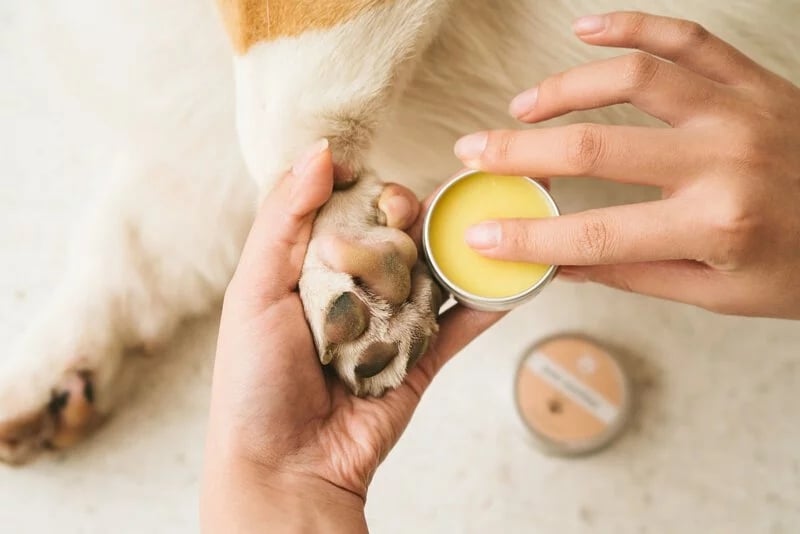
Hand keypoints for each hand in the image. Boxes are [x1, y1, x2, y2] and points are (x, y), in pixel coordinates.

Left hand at [199, 141, 502, 532]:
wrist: (287, 466)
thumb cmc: (255, 380)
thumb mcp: (252, 291)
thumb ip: (284, 220)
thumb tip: (318, 152)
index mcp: (309, 268)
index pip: (344, 208)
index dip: (360, 188)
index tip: (369, 178)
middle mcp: (354, 289)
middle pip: (394, 234)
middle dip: (406, 216)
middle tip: (407, 215)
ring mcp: (392, 321)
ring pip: (432, 272)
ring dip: (456, 247)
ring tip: (483, 219)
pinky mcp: (422, 356)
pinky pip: (461, 324)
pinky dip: (489, 303)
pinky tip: (515, 277)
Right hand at [453, 11, 799, 318]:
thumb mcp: (716, 293)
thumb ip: (632, 272)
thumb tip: (560, 263)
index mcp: (714, 226)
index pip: (593, 233)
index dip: (527, 238)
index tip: (480, 235)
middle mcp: (723, 161)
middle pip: (594, 147)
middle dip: (518, 151)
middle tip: (473, 151)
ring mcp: (740, 111)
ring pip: (634, 77)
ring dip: (563, 88)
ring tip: (521, 107)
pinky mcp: (754, 81)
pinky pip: (687, 38)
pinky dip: (632, 25)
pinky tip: (586, 28)